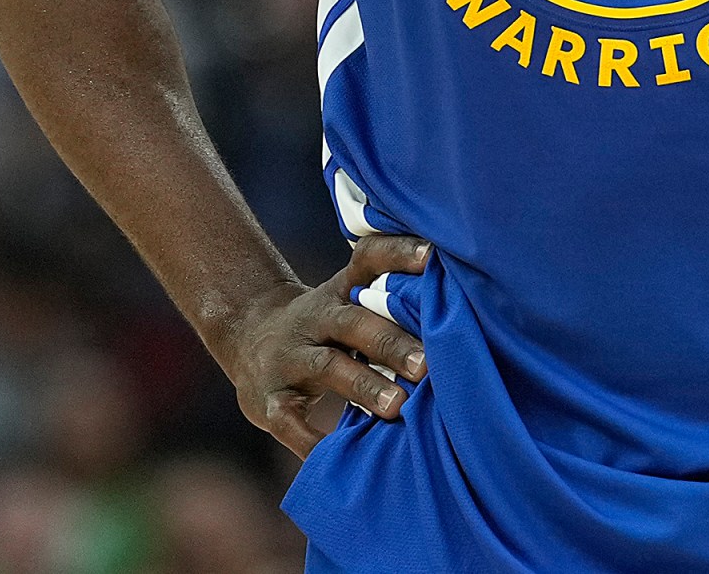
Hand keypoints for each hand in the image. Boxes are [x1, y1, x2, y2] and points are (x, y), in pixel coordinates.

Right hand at [215, 233, 433, 455]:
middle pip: (353, 322)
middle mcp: (315, 318)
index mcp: (340, 292)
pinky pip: (289, 420)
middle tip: (427, 366)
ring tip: (398, 407)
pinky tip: (337, 454)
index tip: (432, 257)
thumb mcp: (348, 303)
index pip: (368, 260)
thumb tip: (464, 315)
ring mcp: (290, 358)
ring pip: (327, 368)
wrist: (244, 336)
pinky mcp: (269, 399)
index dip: (397, 254)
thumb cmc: (325, 326)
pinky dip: (312, 440)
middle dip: (391, 343)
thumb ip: (392, 305)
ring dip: (363, 385)